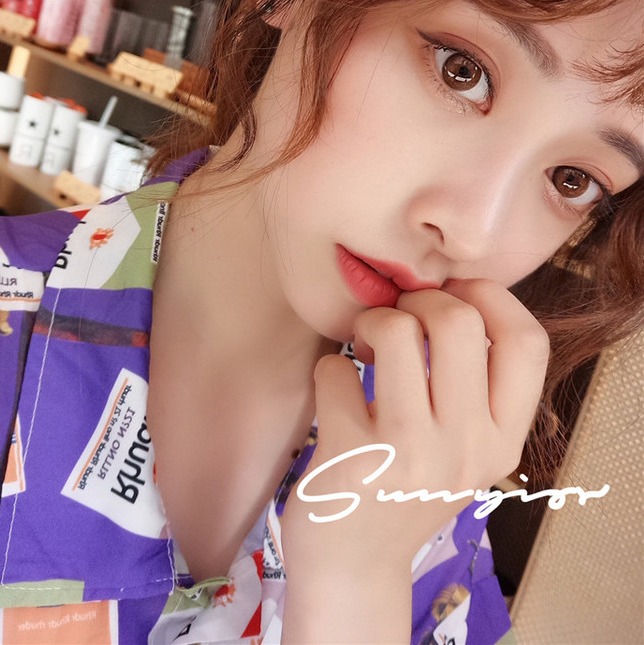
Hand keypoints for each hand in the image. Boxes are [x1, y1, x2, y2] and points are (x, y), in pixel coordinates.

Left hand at [282, 278, 548, 586]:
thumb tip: (459, 292)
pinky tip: (335, 395)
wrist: (355, 565)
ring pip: (394, 331)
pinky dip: (328, 368)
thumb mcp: (465, 450)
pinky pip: (335, 368)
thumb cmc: (408, 486)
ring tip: (363, 349)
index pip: (528, 343)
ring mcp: (409, 455)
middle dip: (418, 300)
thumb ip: (476, 387)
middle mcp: (466, 449)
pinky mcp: (351, 458)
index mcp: (502, 442)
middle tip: (398, 320)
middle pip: (458, 320)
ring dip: (370, 323)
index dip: (492, 297)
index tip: (457, 292)